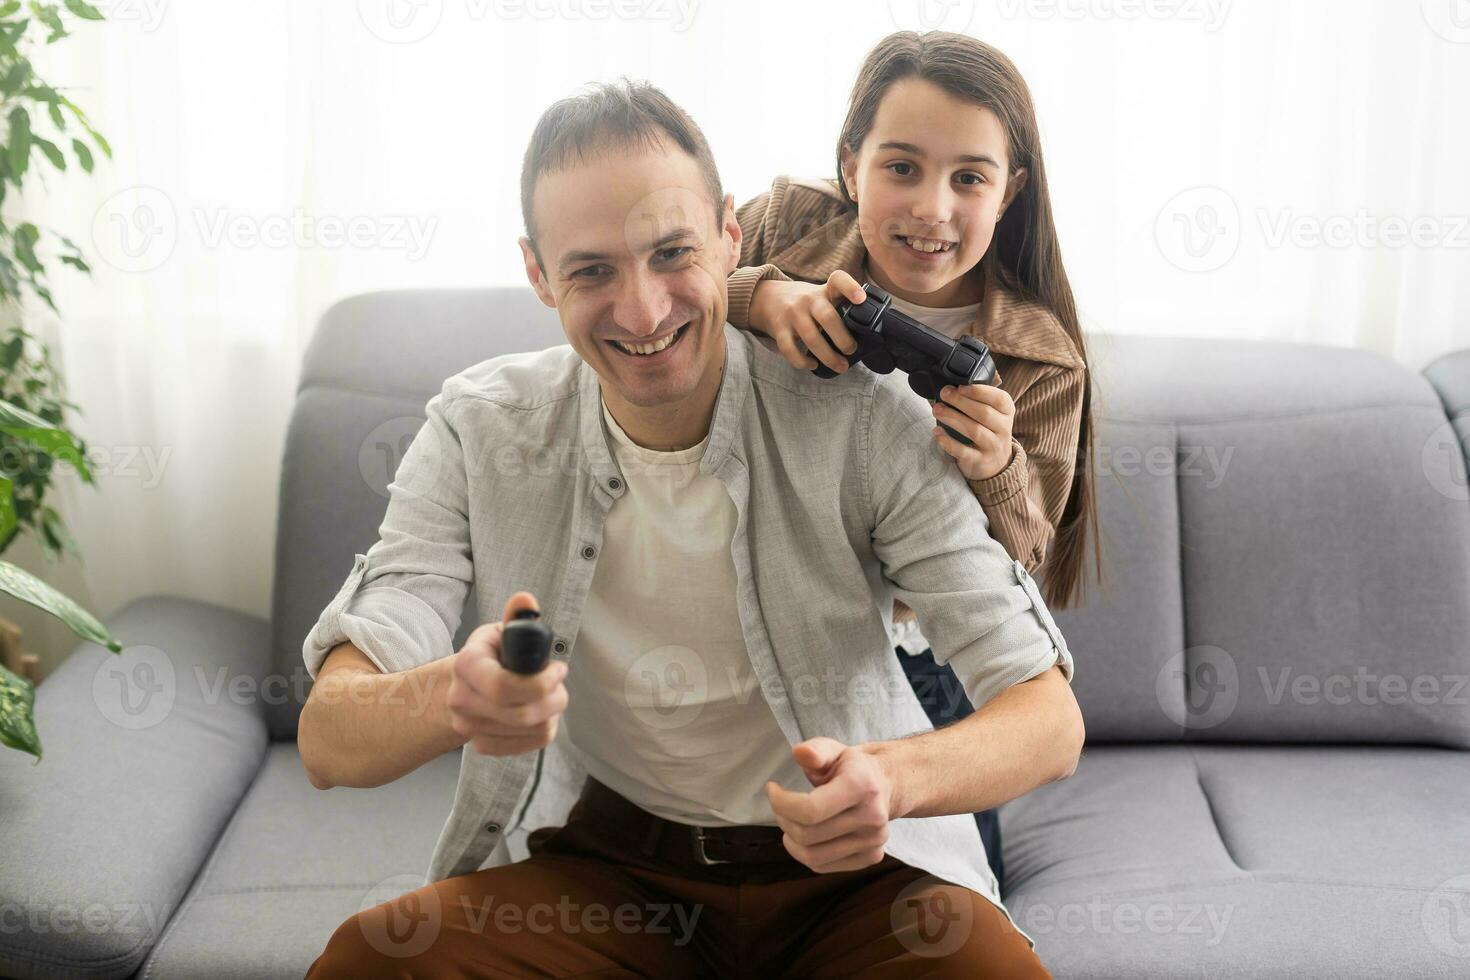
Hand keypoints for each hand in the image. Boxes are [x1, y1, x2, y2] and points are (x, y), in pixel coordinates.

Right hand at [447, 591, 568, 756]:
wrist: (465, 686)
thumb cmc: (491, 656)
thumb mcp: (501, 631)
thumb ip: (518, 617)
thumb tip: (525, 599)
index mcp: (467, 665)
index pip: (504, 687)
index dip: (541, 683)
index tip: (559, 670)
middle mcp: (462, 699)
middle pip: (522, 714)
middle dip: (555, 698)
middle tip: (559, 684)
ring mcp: (469, 726)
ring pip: (531, 730)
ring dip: (551, 713)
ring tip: (547, 696)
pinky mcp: (482, 744)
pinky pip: (528, 745)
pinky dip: (542, 730)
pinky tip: (538, 714)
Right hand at [748, 271, 865, 374]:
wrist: (770, 298)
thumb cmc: (808, 303)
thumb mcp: (825, 295)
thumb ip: (842, 306)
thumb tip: (870, 333)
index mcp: (825, 290)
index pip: (838, 280)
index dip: (850, 288)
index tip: (861, 299)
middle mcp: (809, 299)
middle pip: (828, 318)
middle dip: (843, 339)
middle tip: (851, 351)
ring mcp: (792, 314)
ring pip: (811, 338)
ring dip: (828, 357)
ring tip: (840, 367)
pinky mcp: (779, 328)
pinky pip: (789, 349)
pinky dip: (802, 362)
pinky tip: (813, 365)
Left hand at [765, 736, 896, 872]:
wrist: (887, 785)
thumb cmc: (852, 767)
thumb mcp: (834, 750)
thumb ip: (815, 751)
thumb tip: (799, 753)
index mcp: (861, 785)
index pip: (810, 810)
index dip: (782, 803)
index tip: (772, 790)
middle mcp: (872, 816)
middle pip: (808, 835)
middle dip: (783, 820)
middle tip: (780, 806)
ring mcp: (873, 841)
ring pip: (813, 856)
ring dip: (791, 841)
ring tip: (790, 823)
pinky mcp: (871, 856)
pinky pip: (824, 866)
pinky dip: (806, 854)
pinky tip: (806, 837)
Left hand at [930, 382, 1016, 481]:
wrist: (997, 464)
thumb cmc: (989, 431)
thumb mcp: (994, 414)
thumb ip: (980, 400)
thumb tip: (952, 387)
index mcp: (1007, 412)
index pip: (999, 399)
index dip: (980, 391)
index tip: (961, 386)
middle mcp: (1003, 429)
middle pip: (984, 413)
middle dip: (961, 401)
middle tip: (944, 393)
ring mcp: (993, 446)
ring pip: (974, 430)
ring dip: (953, 418)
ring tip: (937, 410)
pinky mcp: (980, 461)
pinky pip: (963, 451)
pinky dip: (948, 442)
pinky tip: (937, 432)